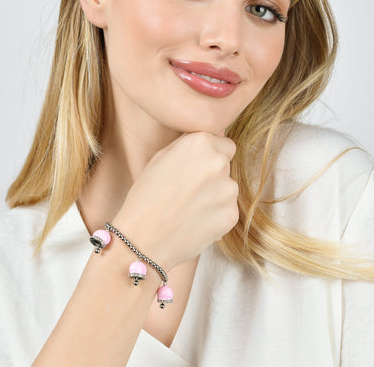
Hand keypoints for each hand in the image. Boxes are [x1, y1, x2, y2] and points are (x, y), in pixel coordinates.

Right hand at [111, 132, 238, 270]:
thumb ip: (190, 144)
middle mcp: (218, 162)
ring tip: (189, 207)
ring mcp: (228, 189)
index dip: (209, 156)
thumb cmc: (145, 196)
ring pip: (228, 188)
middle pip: (227, 164)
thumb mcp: (161, 157)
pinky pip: (228, 209)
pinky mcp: (232, 214)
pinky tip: (194, 221)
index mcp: (201, 143)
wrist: (142, 239)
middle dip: (213, 174)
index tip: (194, 169)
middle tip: (189, 190)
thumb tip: (216, 135)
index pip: (224, 143)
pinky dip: (216, 215)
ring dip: (215, 195)